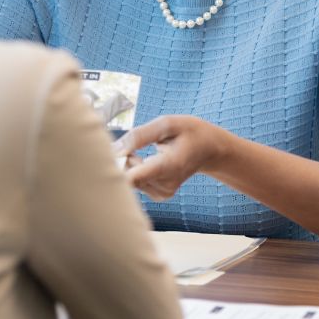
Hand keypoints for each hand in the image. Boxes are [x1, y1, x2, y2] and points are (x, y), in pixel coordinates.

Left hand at [113, 115, 234, 200]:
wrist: (210, 149)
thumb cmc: (190, 132)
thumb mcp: (168, 123)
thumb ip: (140, 135)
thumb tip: (115, 149)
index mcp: (169, 165)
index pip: (134, 178)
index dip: (115, 170)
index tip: (108, 159)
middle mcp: (166, 184)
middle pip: (127, 176)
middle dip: (123, 158)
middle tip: (137, 144)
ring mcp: (163, 193)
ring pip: (130, 179)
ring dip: (131, 163)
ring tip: (148, 151)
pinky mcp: (159, 195)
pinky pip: (136, 182)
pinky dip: (136, 170)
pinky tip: (149, 161)